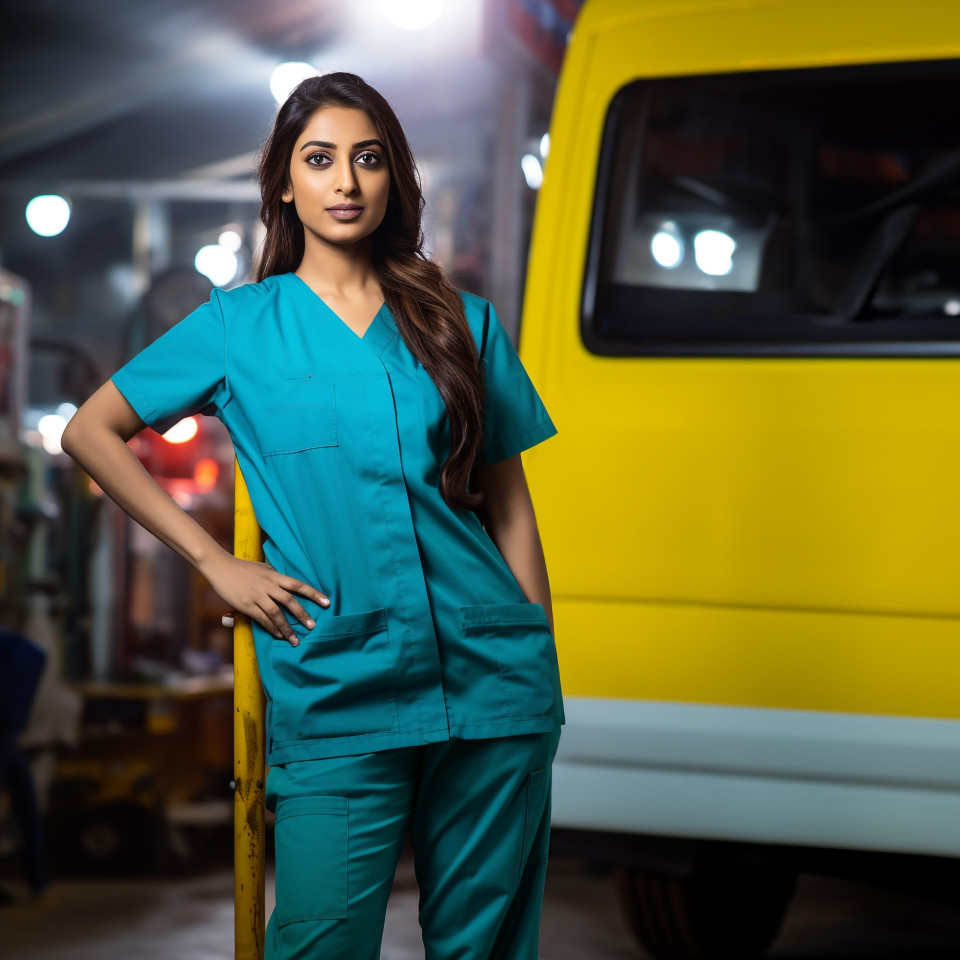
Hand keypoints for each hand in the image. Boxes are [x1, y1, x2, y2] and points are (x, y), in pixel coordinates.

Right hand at [202, 551, 328, 644]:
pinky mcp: (246, 605)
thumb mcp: (263, 568)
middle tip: (313, 626)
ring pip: (276, 614)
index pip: (298, 585)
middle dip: (302, 614)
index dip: (313, 593)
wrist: (220, 567)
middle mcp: (268, 585)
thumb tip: (286, 584)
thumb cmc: (242, 568)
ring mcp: (257, 596)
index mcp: (274, 576)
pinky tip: (279, 635)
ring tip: (296, 640)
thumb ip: (275, 576)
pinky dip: (272, 628)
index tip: (327, 602)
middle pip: (290, 601)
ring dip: (287, 628)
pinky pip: (262, 619)